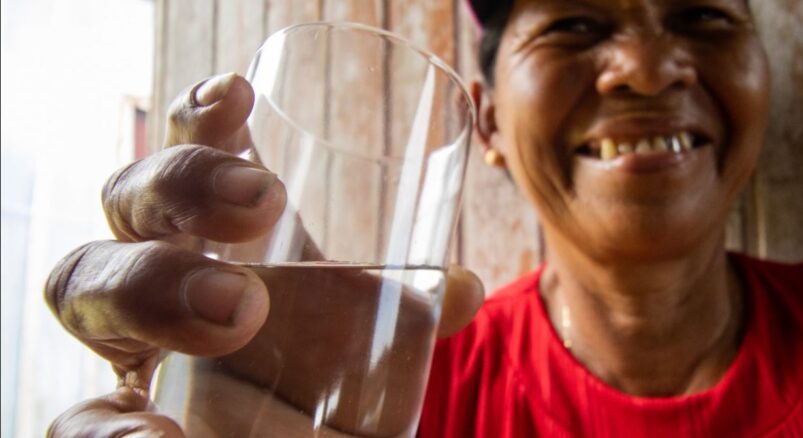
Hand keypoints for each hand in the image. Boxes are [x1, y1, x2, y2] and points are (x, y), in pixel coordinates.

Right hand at [45, 73, 483, 436]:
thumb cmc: (324, 390)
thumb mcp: (371, 343)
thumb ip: (412, 313)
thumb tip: (462, 288)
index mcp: (224, 247)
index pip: (194, 161)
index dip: (201, 121)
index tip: (239, 93)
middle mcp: (163, 284)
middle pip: (128, 201)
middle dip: (182, 181)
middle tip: (263, 201)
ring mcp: (132, 350)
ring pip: (82, 283)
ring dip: (149, 282)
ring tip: (237, 307)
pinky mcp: (116, 424)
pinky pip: (78, 417)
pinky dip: (103, 424)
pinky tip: (153, 435)